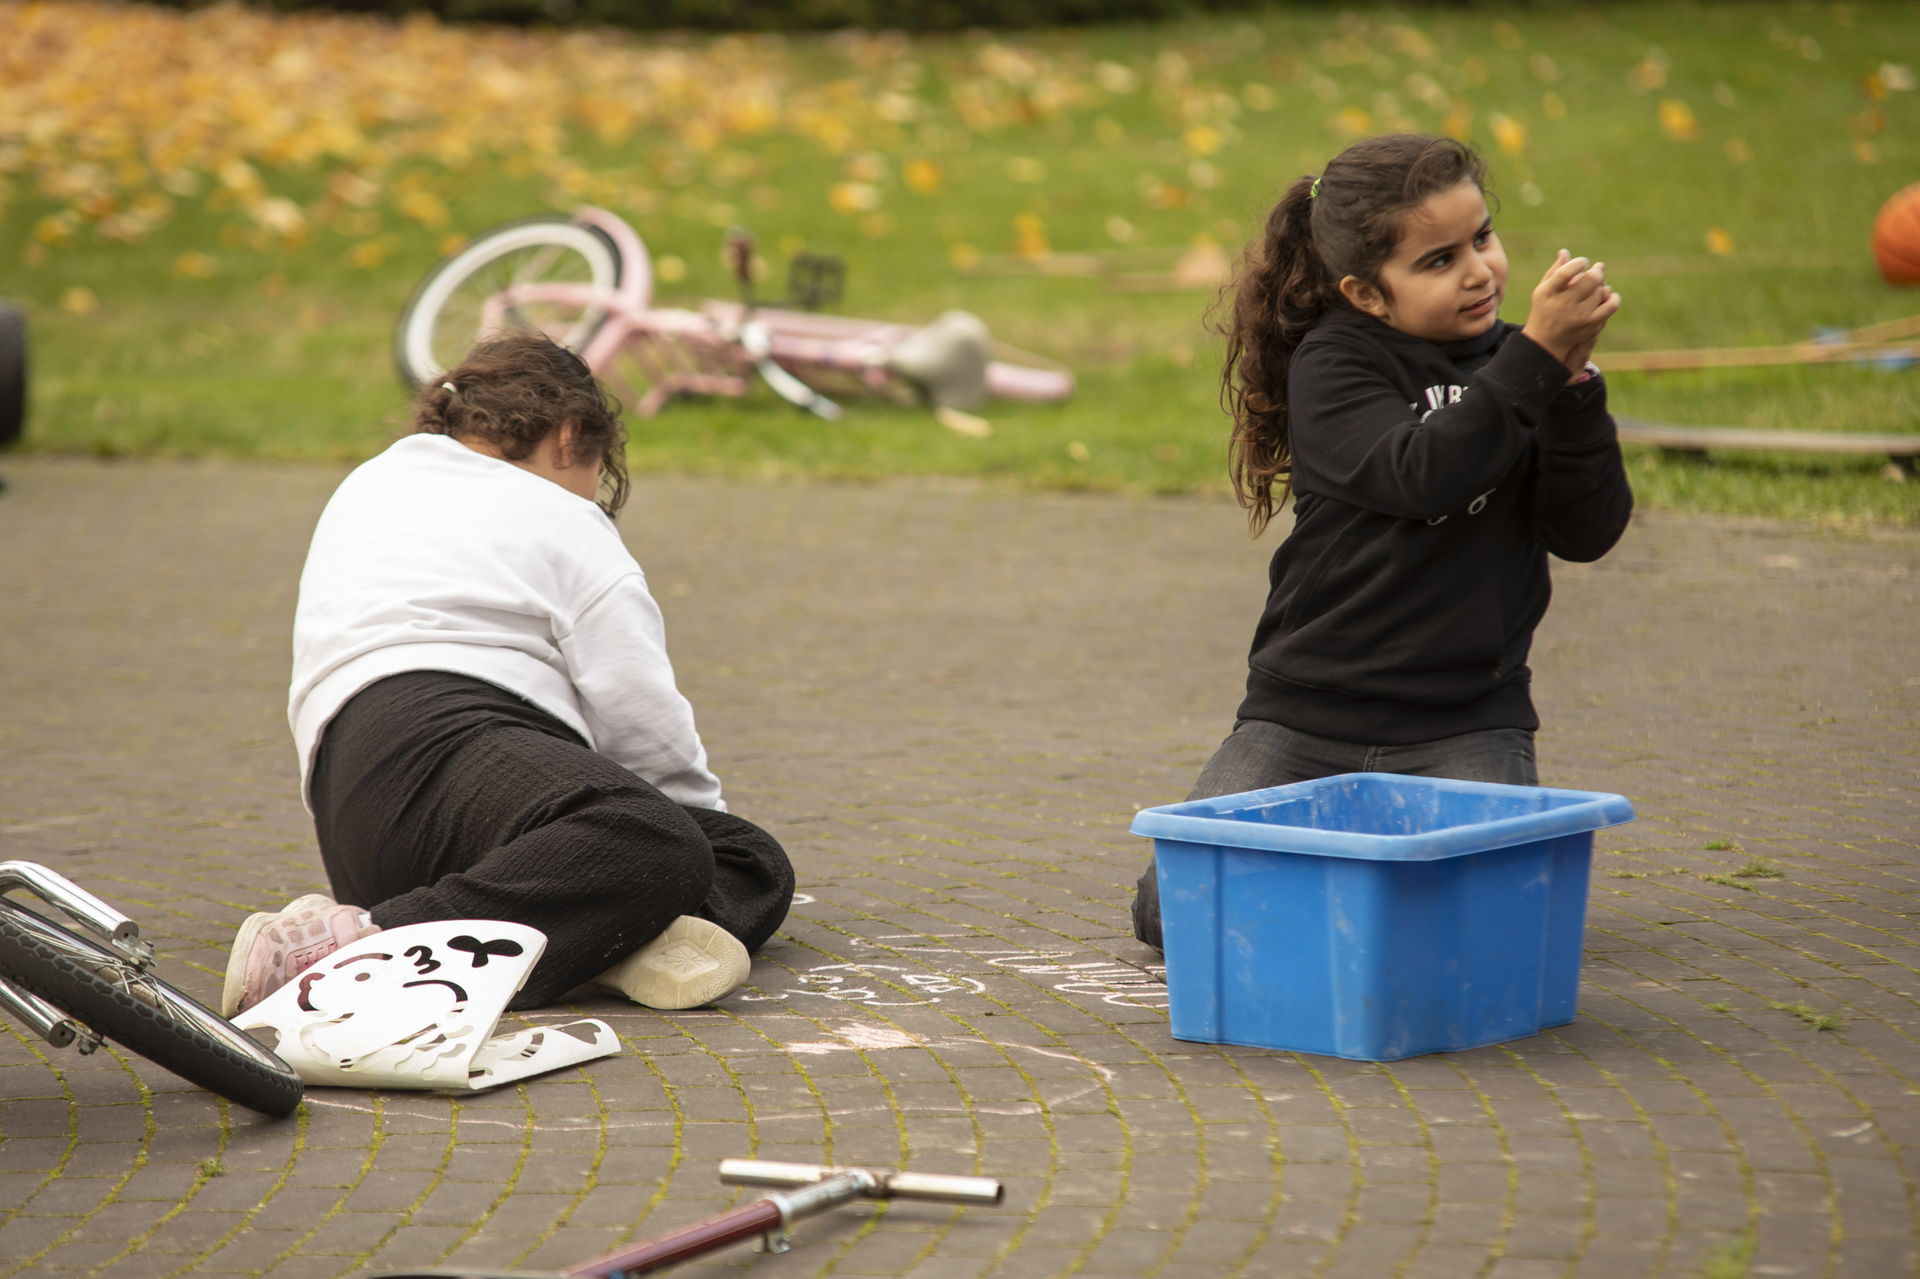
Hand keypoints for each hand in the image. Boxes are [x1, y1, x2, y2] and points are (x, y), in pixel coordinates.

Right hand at [1523, 250, 1621, 368]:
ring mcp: (1578, 316)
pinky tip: (1608, 294)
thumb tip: (1565, 251)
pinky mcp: (1591, 324)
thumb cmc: (1544, 309)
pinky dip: (1612, 297)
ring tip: (1597, 284)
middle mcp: (1563, 305)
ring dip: (1602, 284)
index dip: (1578, 263)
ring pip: (1601, 291)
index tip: (1582, 262)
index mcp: (1547, 293)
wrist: (1546, 342)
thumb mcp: (1543, 290)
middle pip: (1590, 280)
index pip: (1566, 273)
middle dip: (1597, 271)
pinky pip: (1610, 305)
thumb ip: (1555, 271)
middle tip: (1597, 269)